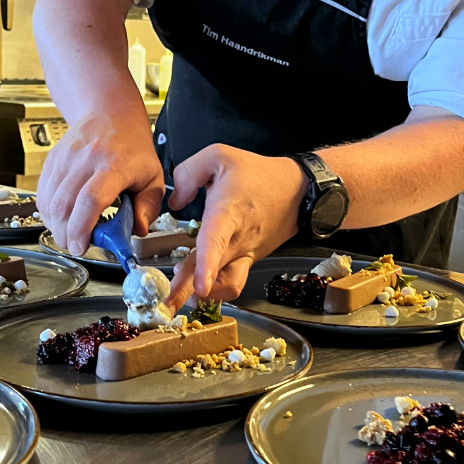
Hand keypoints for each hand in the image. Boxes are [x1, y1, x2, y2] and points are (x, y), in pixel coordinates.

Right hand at [36, 111, 164, 255]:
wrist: (110, 113)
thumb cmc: (132, 147)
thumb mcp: (153, 176)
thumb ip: (149, 206)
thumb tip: (139, 229)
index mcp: (115, 165)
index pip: (90, 199)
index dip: (81, 228)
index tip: (82, 246)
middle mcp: (86, 159)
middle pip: (64, 204)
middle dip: (66, 234)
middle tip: (76, 246)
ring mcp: (66, 158)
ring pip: (49, 201)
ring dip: (55, 225)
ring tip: (70, 233)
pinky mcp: (53, 160)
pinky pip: (42, 193)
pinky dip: (48, 212)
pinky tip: (61, 218)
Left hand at [164, 144, 307, 311]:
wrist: (298, 190)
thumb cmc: (259, 174)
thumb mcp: (219, 155)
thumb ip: (187, 174)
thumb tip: (174, 201)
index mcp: (228, 212)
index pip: (217, 241)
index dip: (207, 265)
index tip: (200, 286)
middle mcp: (238, 240)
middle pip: (214, 273)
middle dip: (188, 291)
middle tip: (164, 307)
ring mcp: (244, 255)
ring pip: (225, 285)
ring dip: (202, 294)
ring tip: (177, 296)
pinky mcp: (247, 262)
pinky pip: (232, 283)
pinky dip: (215, 289)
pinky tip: (196, 286)